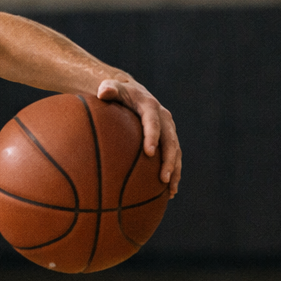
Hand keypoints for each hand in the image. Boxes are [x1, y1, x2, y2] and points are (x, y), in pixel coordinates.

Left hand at [96, 79, 181, 196]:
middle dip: (169, 160)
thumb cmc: (117, 93)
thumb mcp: (112, 88)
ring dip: (175, 171)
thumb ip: (108, 89)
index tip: (149, 153)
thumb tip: (103, 92)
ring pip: (176, 152)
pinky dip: (174, 174)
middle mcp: (164, 118)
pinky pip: (175, 158)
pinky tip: (169, 193)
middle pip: (170, 141)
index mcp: (150, 107)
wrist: (133, 93)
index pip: (153, 122)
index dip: (153, 137)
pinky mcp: (169, 140)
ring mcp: (169, 130)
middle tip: (163, 179)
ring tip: (170, 191)